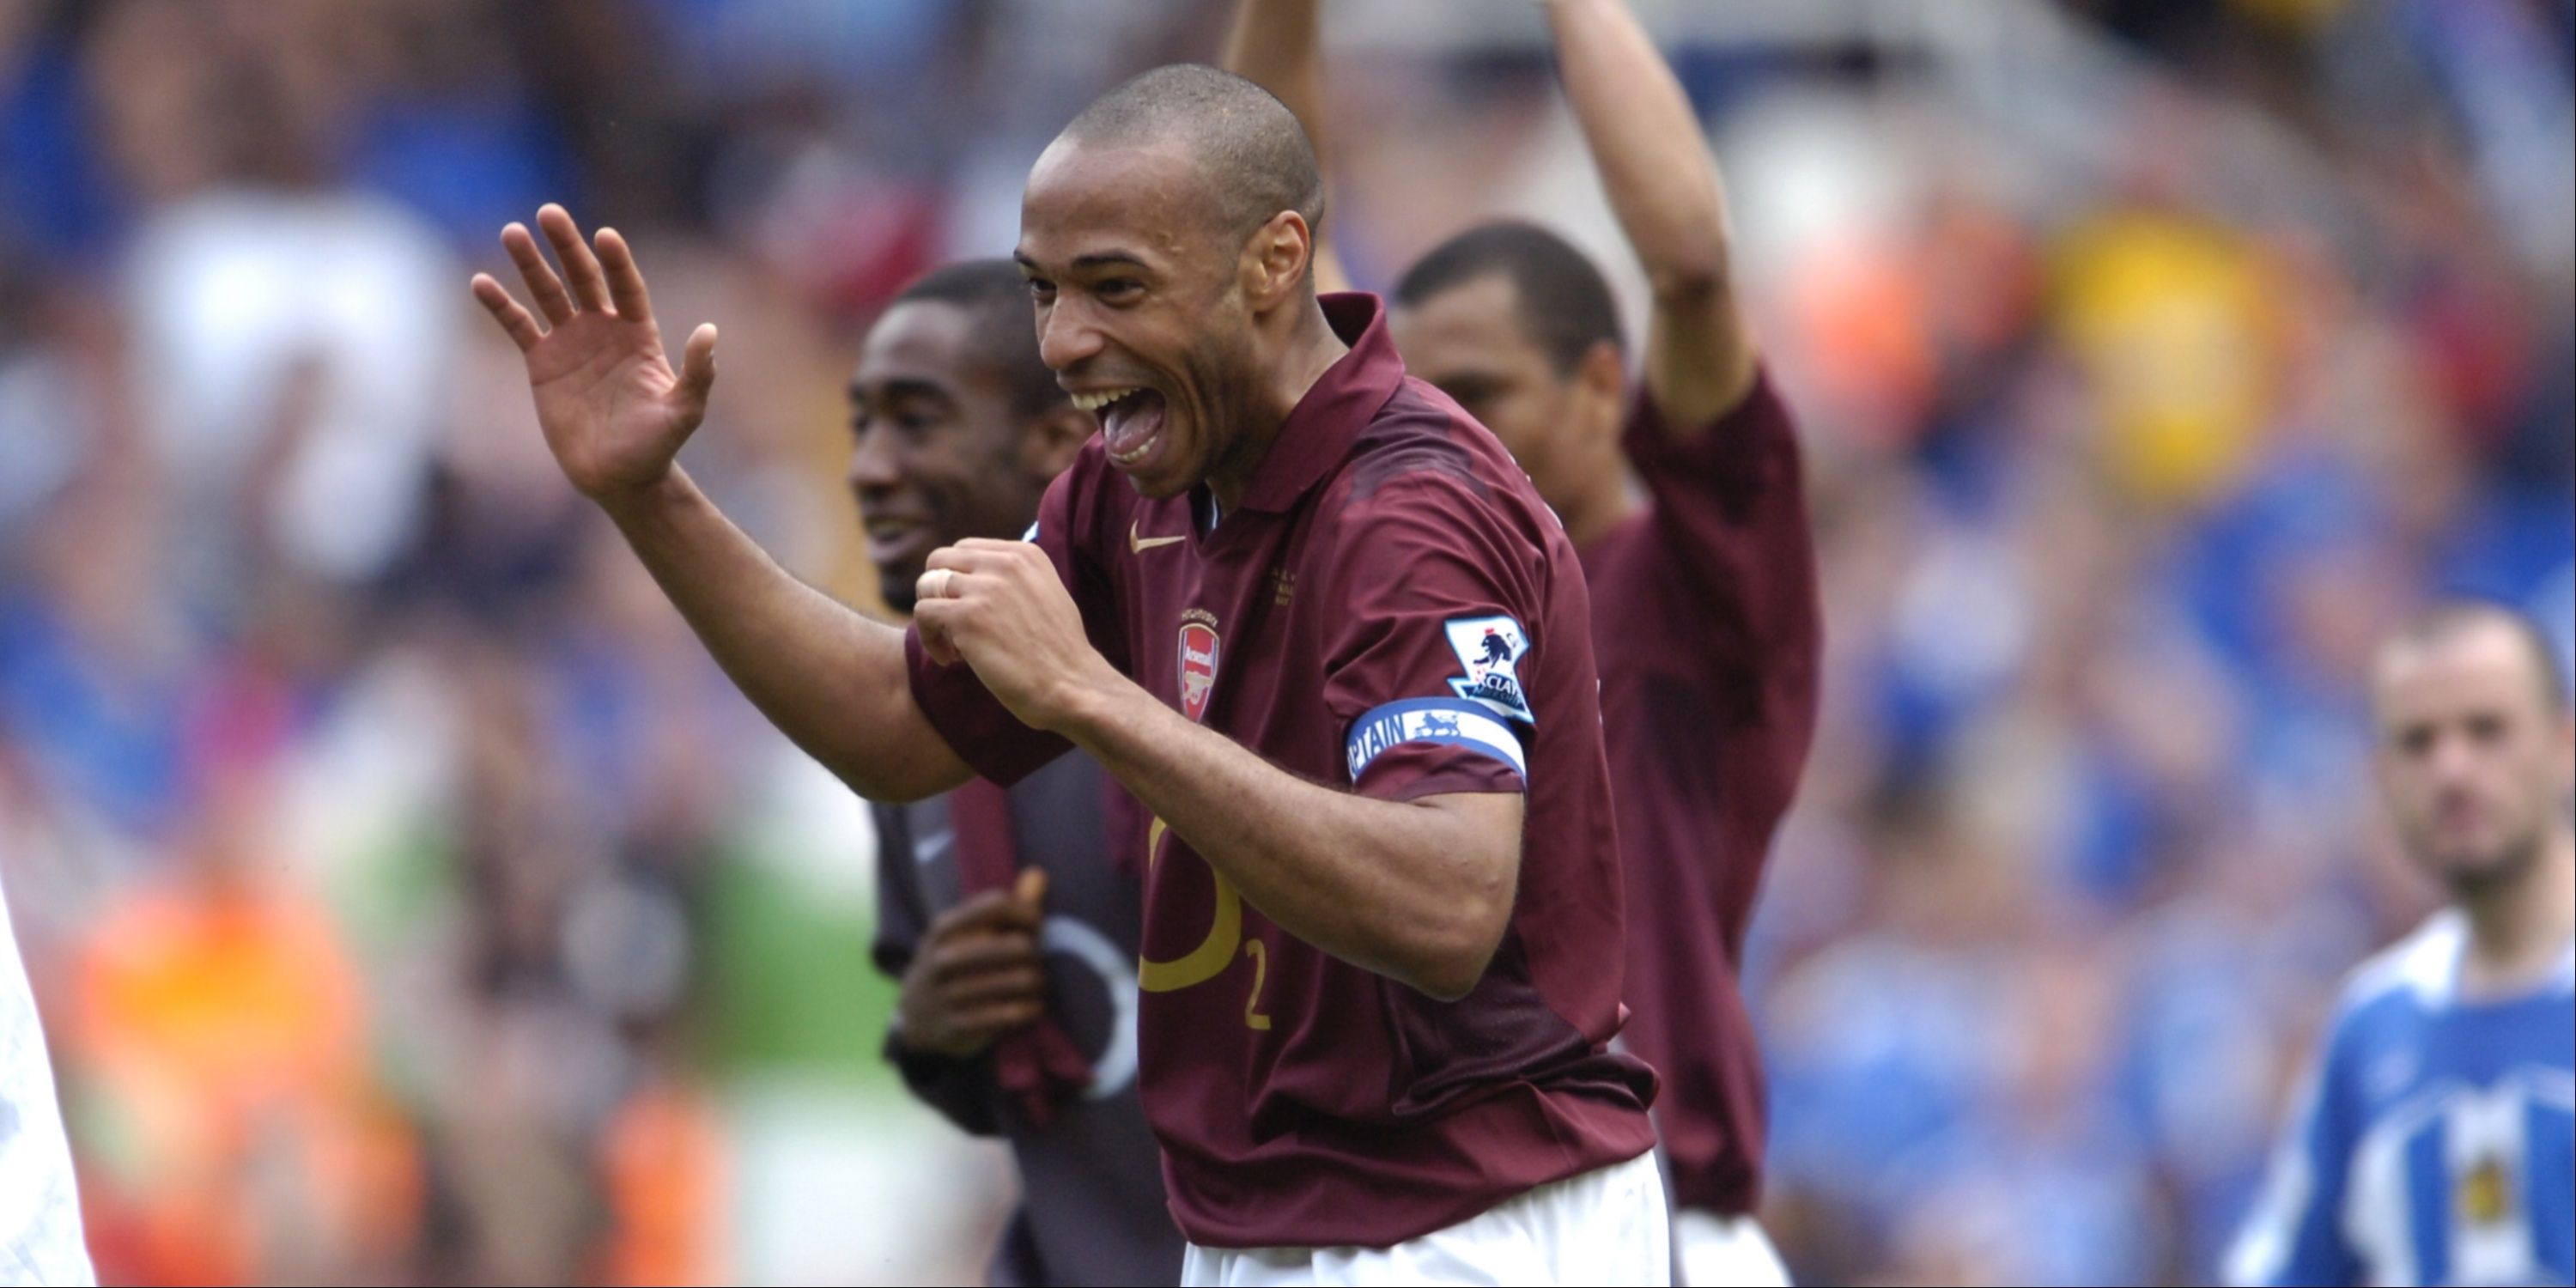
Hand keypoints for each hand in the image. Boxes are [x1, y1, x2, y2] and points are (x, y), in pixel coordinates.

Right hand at [470, 204, 718, 502]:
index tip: (605, 236)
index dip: (616, 262)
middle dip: (567, 245)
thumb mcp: (685, 411)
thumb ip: (698, 373)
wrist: (619, 476)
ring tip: (512, 232)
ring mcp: (571, 343)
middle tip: (549, 212)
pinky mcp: (542, 362)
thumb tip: (710, 331)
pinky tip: (481, 282)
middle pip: (584, 277)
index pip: (627, 287)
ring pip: (548, 293)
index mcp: (639, 334)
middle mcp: (604, 330)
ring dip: (530, 263)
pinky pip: (518, 326)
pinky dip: (500, 305)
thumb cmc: (657, 445)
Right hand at [896, 870, 1049, 1059]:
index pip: (998, 905)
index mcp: (945, 929)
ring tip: (1036, 984)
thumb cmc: (953, 964)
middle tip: (1035, 962)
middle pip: (1019, 945)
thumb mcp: (965, 934)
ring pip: (1022, 980)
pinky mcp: (958, 1026)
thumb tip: (1038, 874)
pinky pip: (1012, 1013)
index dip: (1027, 913)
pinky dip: (1030, 1009)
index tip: (1035, 925)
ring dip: (1038, 983)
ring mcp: (948, 994)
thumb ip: (1005, 908)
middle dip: (1036, 954)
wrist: (915, 1017)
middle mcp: (943, 959)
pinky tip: (1031, 1007)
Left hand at [912, 539, 1122, 731]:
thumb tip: (976, 580)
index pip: (964, 549)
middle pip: (939, 560)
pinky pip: (922, 613)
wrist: (1071, 686)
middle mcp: (1004, 563)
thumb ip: (1015, 579)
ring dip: (931, 618)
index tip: (969, 610)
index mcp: (1024, 553)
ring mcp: (984, 588)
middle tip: (950, 626)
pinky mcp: (966, 617)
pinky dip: (928, 638)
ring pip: (926, 585)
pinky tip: (950, 660)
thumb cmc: (1060, 653)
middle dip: (936, 592)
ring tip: (953, 647)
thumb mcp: (1047, 594)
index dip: (957, 580)